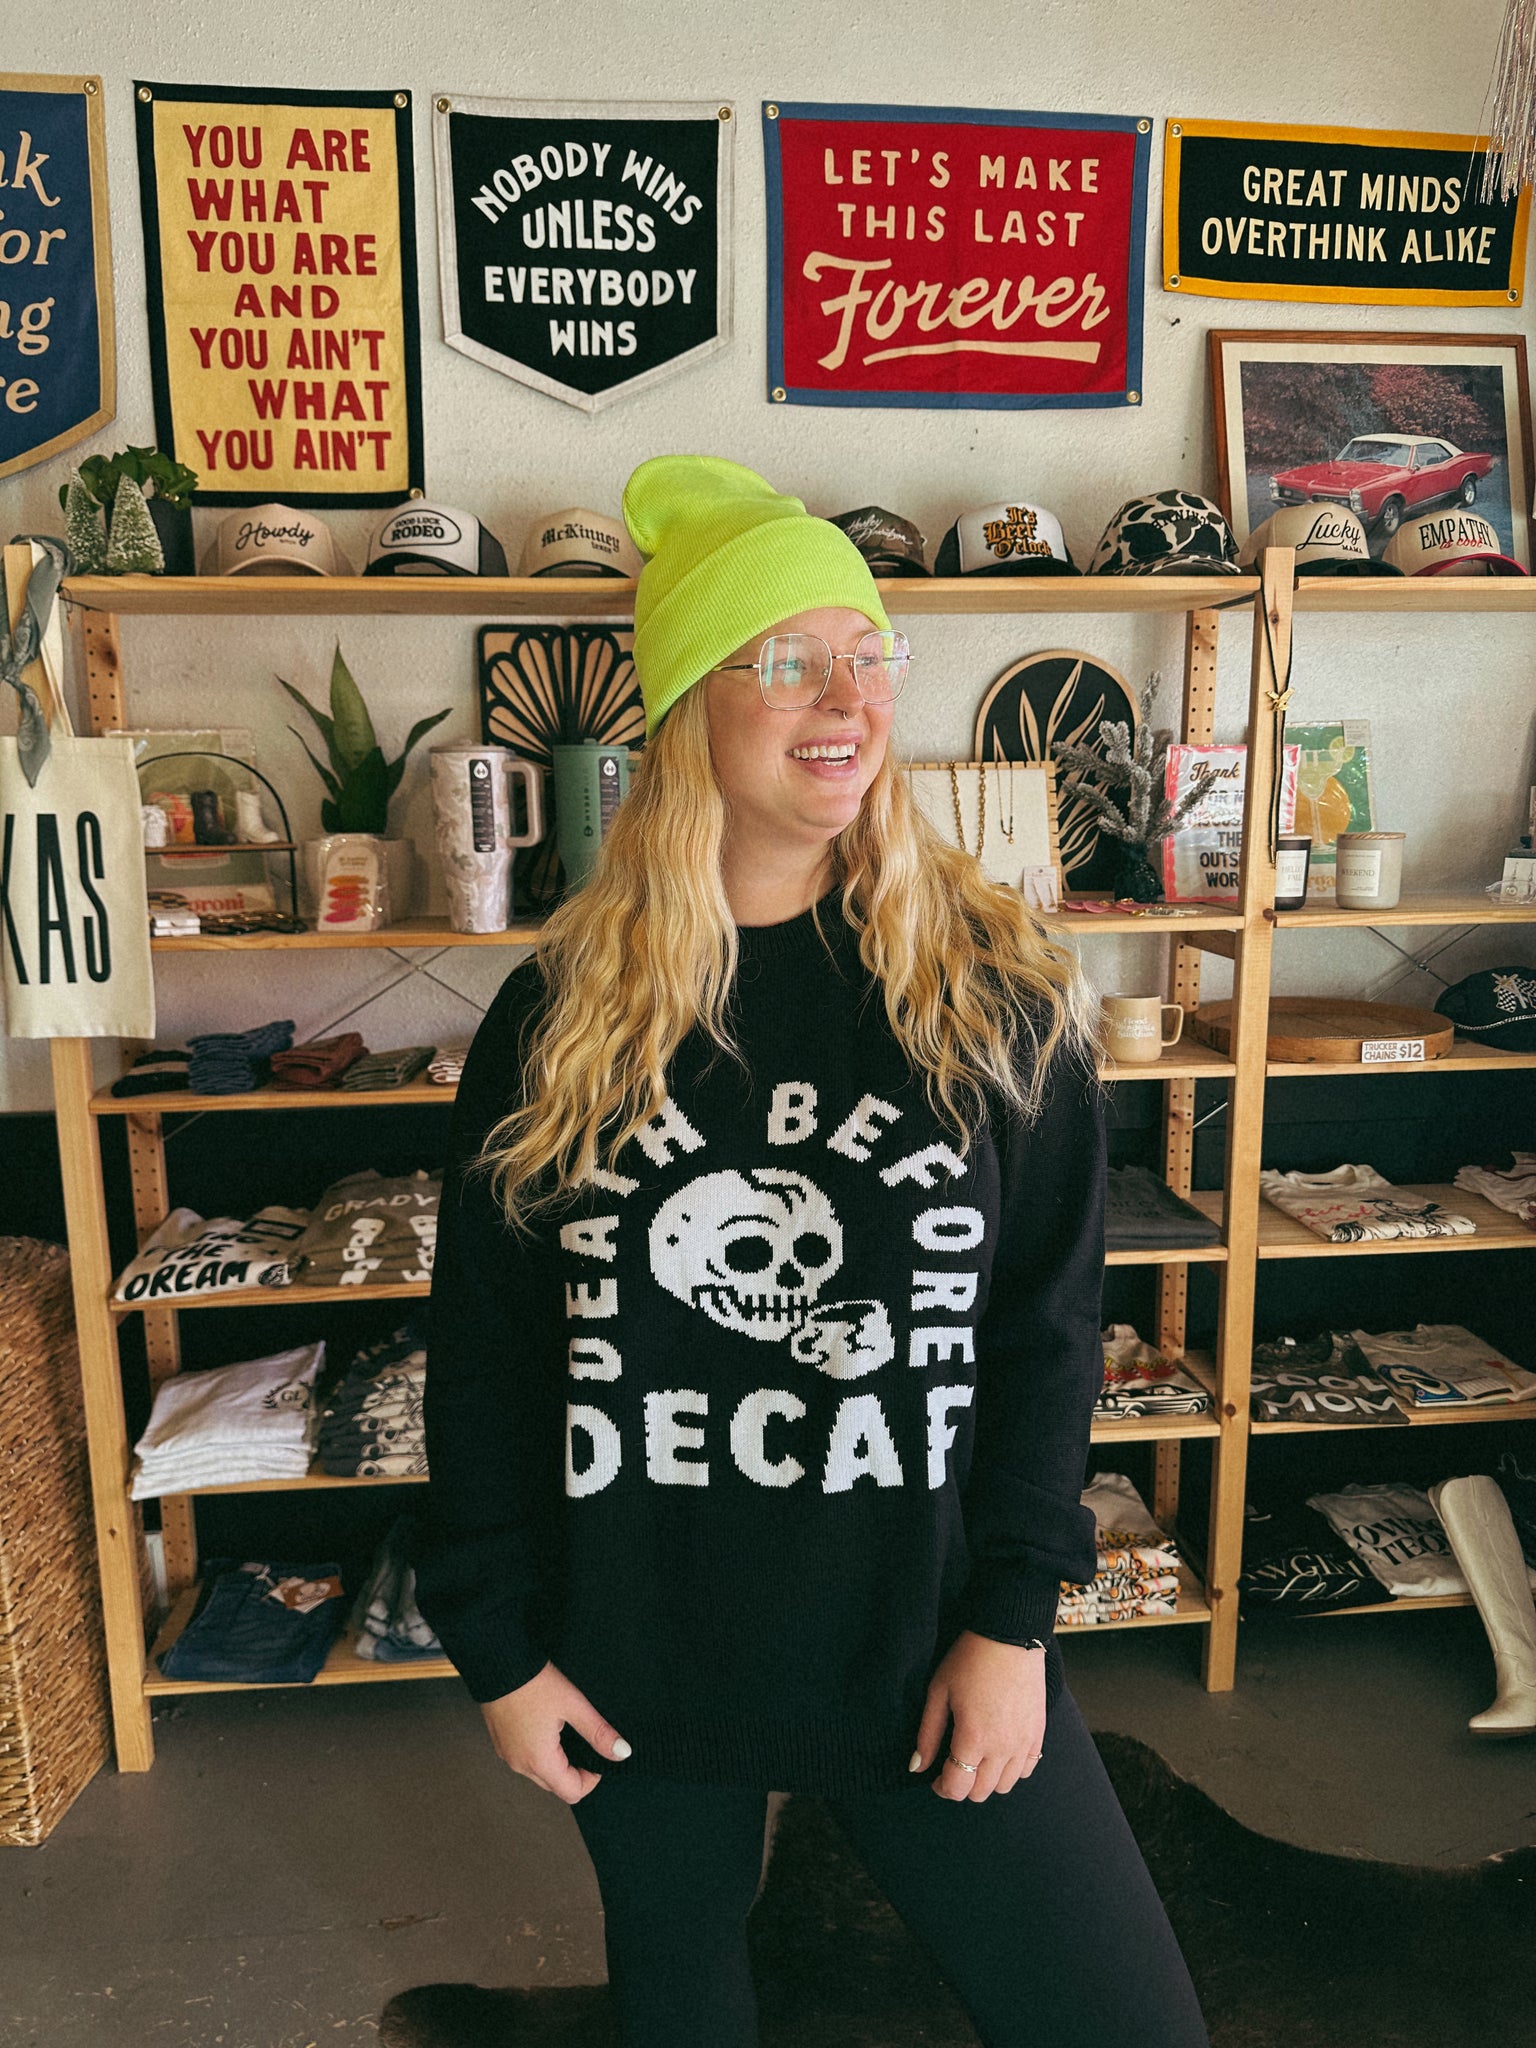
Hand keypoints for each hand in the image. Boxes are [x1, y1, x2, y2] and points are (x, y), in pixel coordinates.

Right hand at [479, 1660, 630, 1804]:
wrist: (497, 1663)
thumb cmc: (534, 1683)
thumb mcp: (573, 1704)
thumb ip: (598, 1732)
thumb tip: (622, 1753)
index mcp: (539, 1761)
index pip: (572, 1793)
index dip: (592, 1779)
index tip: (598, 1754)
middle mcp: (520, 1765)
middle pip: (555, 1786)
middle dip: (575, 1771)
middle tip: (584, 1741)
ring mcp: (507, 1755)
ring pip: (539, 1773)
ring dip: (557, 1762)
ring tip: (565, 1730)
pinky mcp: (500, 1743)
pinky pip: (525, 1759)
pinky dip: (539, 1752)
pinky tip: (546, 1726)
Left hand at [911, 1630, 1046, 1800]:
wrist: (1010, 1634)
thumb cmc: (970, 1658)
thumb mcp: (939, 1691)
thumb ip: (927, 1734)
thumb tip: (917, 1767)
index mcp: (973, 1738)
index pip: (958, 1788)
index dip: (942, 1788)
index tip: (934, 1777)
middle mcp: (1002, 1747)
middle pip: (980, 1792)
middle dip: (962, 1784)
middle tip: (952, 1765)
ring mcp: (1024, 1742)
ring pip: (1005, 1786)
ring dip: (986, 1780)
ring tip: (975, 1758)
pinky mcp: (1038, 1733)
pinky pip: (1027, 1769)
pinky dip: (1012, 1769)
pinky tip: (999, 1752)